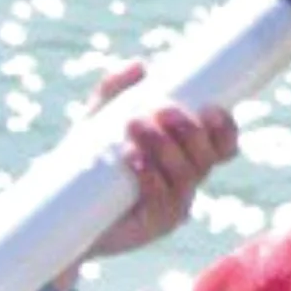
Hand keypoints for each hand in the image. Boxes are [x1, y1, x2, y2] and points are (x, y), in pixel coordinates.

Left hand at [81, 59, 239, 262]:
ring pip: (186, 176)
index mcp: (187, 159)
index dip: (224, 129)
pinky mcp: (154, 225)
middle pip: (208, 158)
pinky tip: (133, 158)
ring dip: (165, 148)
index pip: (223, 146)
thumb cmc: (89, 163)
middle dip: (190, 133)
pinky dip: (150, 176)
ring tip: (135, 124)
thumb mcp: (100, 121)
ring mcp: (175, 206)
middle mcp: (188, 183)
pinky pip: (163, 201)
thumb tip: (140, 65)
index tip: (210, 108)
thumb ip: (117, 92)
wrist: (65, 211)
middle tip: (162, 110)